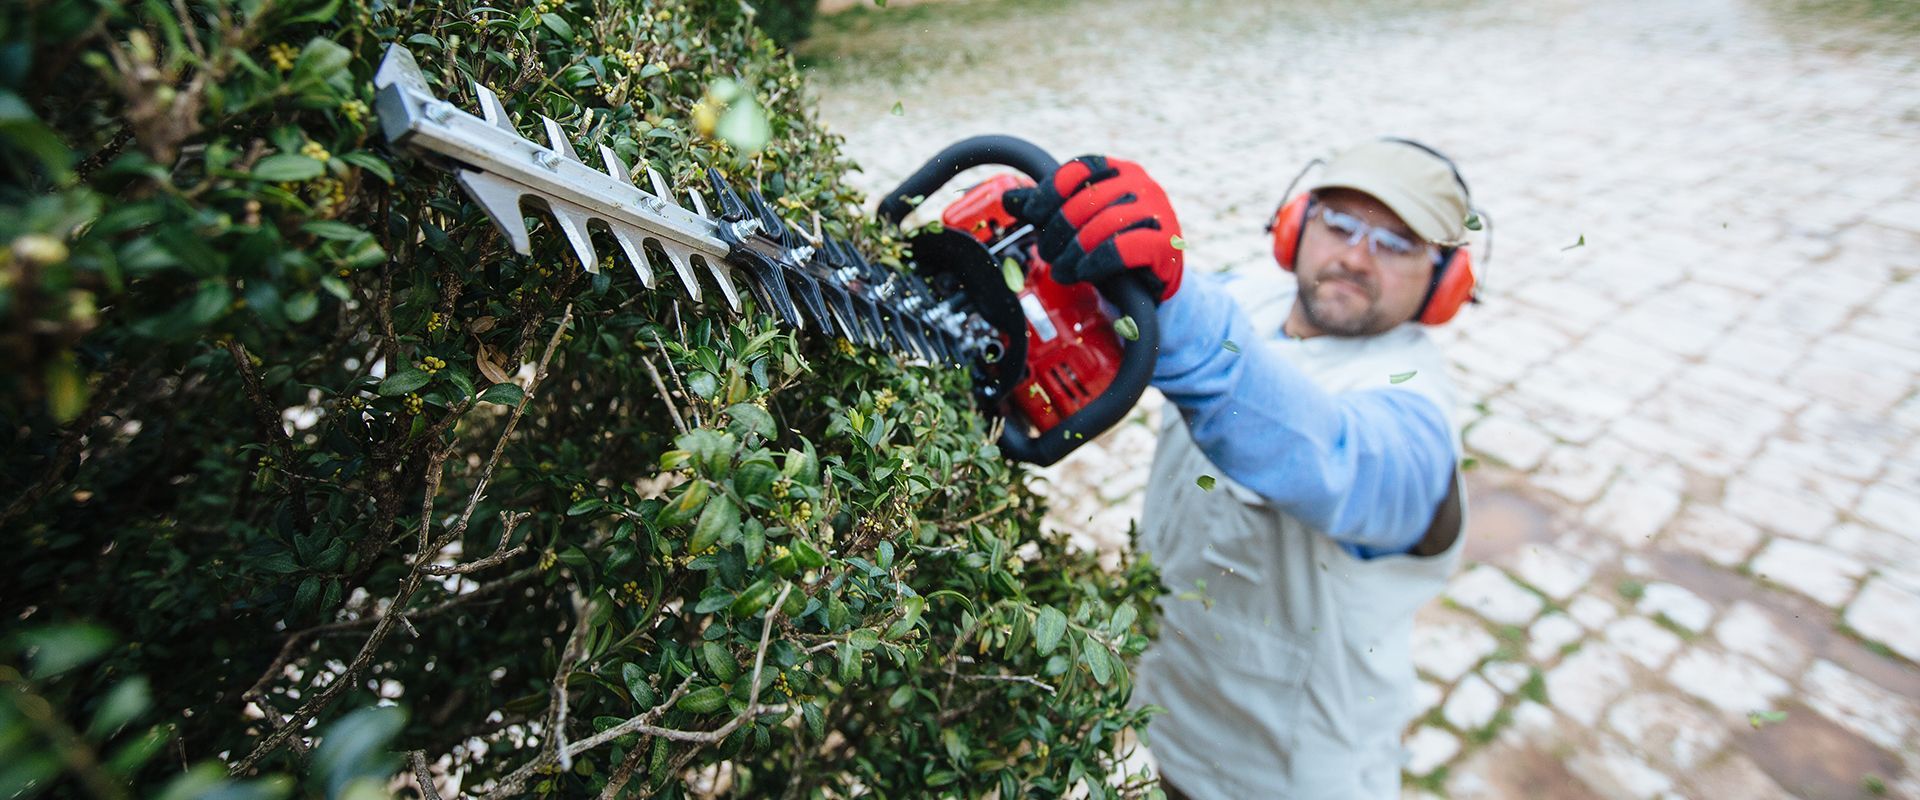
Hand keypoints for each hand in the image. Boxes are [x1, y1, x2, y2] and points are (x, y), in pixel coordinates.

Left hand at [1002, 156, 1183, 301]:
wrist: (1149, 284)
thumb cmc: (1111, 248)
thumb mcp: (1078, 225)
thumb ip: (1047, 210)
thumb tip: (1009, 200)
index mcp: (1119, 171)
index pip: (1078, 169)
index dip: (1049, 192)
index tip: (1032, 216)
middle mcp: (1141, 184)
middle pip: (1087, 199)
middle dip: (1058, 230)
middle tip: (1046, 253)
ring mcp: (1158, 211)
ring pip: (1104, 224)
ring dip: (1074, 252)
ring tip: (1061, 270)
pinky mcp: (1165, 243)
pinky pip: (1123, 248)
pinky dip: (1096, 262)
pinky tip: (1083, 272)